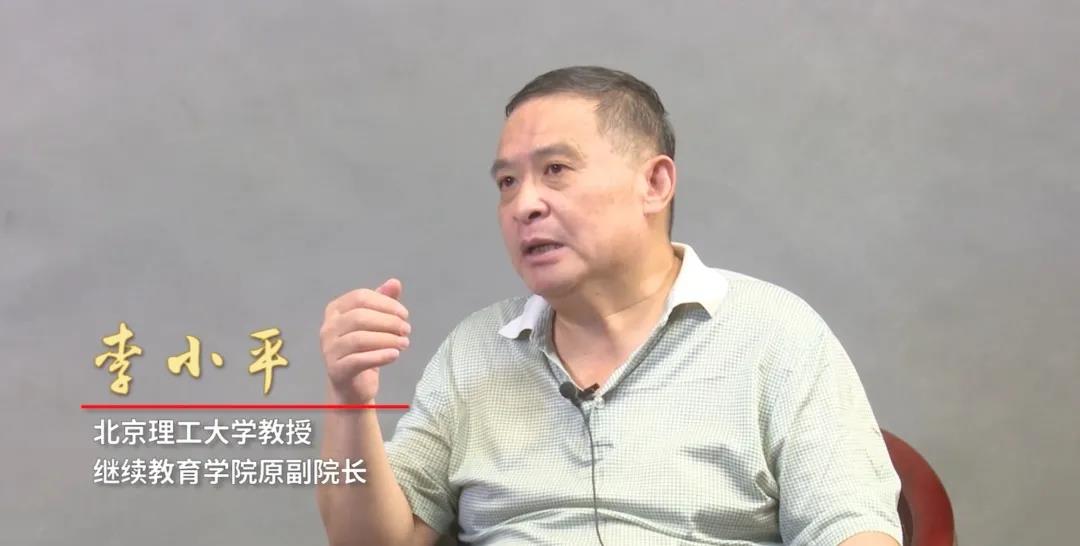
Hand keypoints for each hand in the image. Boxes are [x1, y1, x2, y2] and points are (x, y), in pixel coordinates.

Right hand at [320, 278, 410, 403]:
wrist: (352, 386)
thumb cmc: (363, 349)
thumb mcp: (374, 323)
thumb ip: (383, 301)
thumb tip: (394, 282)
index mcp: (335, 310)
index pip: (360, 296)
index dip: (386, 303)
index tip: (404, 314)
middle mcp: (328, 327)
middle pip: (360, 317)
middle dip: (388, 322)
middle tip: (406, 330)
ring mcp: (329, 349)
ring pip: (359, 339)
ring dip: (387, 339)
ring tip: (404, 343)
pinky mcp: (336, 370)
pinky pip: (359, 360)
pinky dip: (380, 356)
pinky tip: (395, 355)